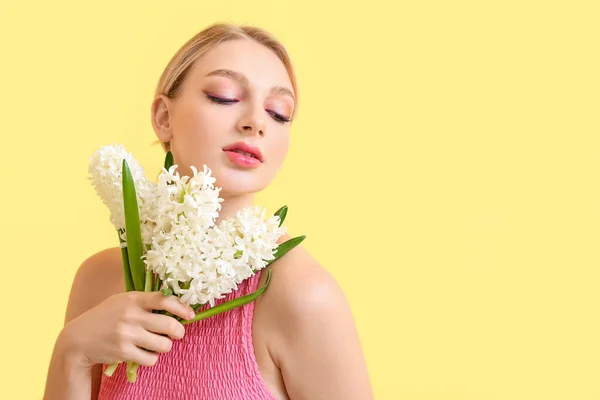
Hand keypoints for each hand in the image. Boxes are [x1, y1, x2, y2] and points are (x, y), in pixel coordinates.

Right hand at [60, 291, 194, 368]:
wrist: (79, 339)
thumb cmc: (105, 317)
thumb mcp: (122, 301)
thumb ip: (145, 301)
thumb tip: (176, 304)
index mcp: (133, 299)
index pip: (164, 300)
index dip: (182, 307)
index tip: (190, 315)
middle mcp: (131, 316)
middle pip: (170, 325)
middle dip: (179, 331)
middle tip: (178, 333)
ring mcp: (127, 335)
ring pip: (164, 345)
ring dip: (165, 346)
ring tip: (158, 343)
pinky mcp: (124, 353)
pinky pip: (152, 359)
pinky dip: (152, 358)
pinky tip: (145, 353)